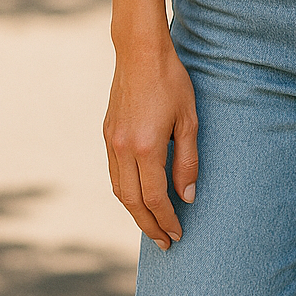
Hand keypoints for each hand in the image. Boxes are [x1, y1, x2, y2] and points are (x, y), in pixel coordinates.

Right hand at [103, 38, 198, 249]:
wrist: (140, 52)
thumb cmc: (171, 82)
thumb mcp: (189, 120)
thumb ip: (188, 162)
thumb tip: (187, 197)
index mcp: (146, 148)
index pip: (155, 198)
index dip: (166, 220)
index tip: (177, 235)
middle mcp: (123, 149)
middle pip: (132, 202)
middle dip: (149, 225)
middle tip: (164, 243)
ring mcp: (111, 141)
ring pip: (119, 190)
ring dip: (134, 212)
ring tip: (151, 226)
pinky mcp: (107, 133)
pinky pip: (113, 173)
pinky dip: (125, 191)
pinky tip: (138, 197)